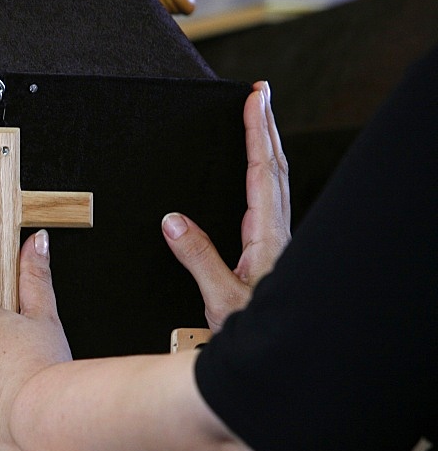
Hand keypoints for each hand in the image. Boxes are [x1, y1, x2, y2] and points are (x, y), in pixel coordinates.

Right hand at [162, 81, 290, 331]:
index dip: (258, 134)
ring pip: (275, 183)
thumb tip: (172, 221)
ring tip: (259, 121)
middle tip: (260, 95)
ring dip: (267, 148)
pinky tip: (255, 177)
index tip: (254, 100)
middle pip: (275, 168)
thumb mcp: (219, 299)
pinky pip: (267, 201)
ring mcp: (274, 242)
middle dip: (267, 128)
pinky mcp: (267, 251)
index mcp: (266, 238)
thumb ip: (197, 259)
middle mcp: (275, 234)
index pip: (262, 173)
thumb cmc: (253, 332)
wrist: (278, 355)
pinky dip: (262, 175)